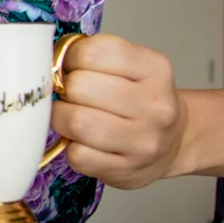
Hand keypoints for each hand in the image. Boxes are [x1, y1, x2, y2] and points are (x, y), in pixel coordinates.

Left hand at [50, 34, 185, 189]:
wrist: (176, 142)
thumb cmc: (143, 101)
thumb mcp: (134, 66)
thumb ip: (95, 57)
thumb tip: (47, 60)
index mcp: (155, 69)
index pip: (93, 52)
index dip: (71, 58)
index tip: (73, 67)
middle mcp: (154, 105)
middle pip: (79, 87)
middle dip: (65, 90)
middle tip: (73, 96)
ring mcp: (142, 141)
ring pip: (75, 122)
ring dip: (62, 118)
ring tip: (72, 117)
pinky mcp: (125, 170)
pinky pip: (77, 155)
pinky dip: (72, 147)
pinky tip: (85, 142)